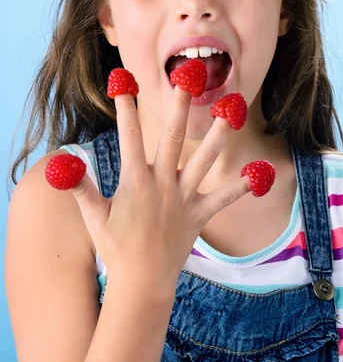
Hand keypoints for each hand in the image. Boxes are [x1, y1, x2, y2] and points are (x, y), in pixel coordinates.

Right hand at [69, 82, 250, 289]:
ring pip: (205, 159)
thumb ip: (80, 188)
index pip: (129, 136)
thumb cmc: (115, 248)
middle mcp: (162, 183)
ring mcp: (184, 198)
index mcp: (135, 181)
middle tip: (187, 78)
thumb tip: (61, 163)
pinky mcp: (200, 214)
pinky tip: (261, 171)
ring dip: (219, 133)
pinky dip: (242, 185)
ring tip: (232, 110)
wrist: (141, 283)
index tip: (123, 81)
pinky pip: (224, 197)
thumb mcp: (94, 217)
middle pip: (172, 137)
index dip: (125, 108)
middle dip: (179, 106)